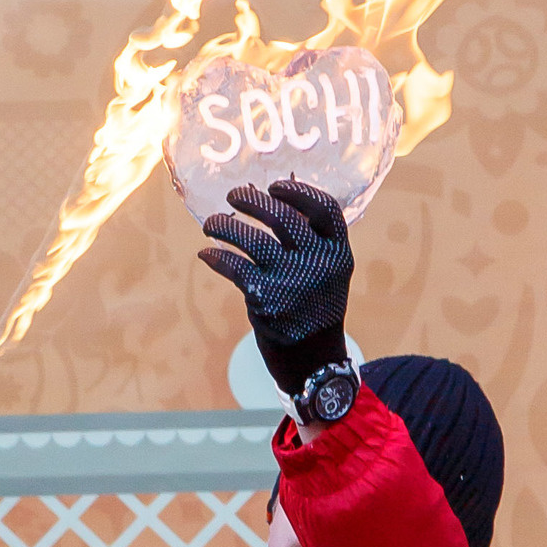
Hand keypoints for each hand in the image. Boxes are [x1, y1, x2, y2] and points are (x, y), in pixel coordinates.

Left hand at [198, 175, 351, 398]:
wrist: (313, 361)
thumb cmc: (313, 307)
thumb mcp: (326, 272)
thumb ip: (309, 240)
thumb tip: (273, 197)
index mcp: (338, 253)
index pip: (324, 210)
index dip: (298, 193)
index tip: (275, 185)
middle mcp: (319, 265)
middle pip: (282, 219)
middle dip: (252, 201)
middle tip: (234, 195)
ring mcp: (292, 282)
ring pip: (252, 240)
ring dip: (225, 226)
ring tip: (211, 224)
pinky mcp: (266, 301)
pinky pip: (234, 266)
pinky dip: (216, 257)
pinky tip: (207, 254)